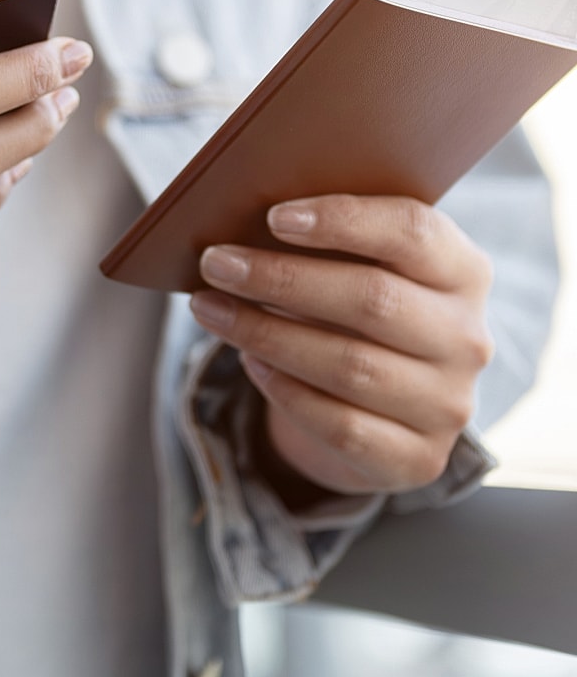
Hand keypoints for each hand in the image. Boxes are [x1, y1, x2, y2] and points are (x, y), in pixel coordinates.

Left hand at [190, 195, 494, 497]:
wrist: (386, 403)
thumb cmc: (356, 306)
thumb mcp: (358, 264)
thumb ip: (325, 240)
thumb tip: (241, 224)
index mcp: (463, 270)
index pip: (413, 231)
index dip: (344, 220)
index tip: (274, 216)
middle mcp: (467, 338)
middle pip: (373, 299)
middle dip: (282, 279)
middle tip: (216, 263)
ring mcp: (448, 404)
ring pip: (351, 365)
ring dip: (266, 333)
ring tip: (209, 307)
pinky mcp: (419, 460)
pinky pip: (342, 424)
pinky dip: (286, 390)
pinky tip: (249, 361)